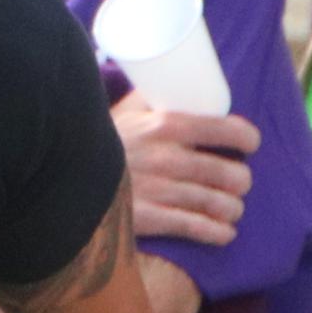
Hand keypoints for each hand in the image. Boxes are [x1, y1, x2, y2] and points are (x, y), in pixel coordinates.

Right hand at [114, 93, 258, 247]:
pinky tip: (224, 233)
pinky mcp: (151, 220)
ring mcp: (161, 191)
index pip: (227, 130)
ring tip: (231, 209)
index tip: (249, 145)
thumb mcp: (124, 110)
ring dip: (233, 209)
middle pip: (230, 173)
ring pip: (220, 204)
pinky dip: (219, 233)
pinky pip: (198, 229)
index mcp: (167, 124)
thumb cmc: (99, 141)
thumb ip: (149, 99)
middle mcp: (169, 158)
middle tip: (238, 182)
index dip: (247, 139)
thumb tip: (172, 78)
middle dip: (242, 181)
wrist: (62, 176)